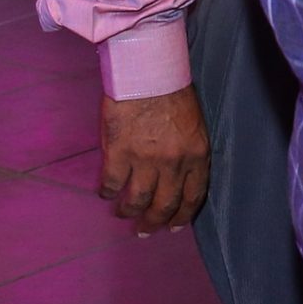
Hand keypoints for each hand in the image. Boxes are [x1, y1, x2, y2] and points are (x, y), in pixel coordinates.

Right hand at [99, 86, 209, 234]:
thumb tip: (177, 177)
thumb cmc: (172, 92)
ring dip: (129, 212)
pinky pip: (111, 184)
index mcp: (197, 154)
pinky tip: (105, 194)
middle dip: (154, 222)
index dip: (182, 215)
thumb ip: (188, 152)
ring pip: (137, 200)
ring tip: (123, 214)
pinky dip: (107, 193)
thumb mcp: (194, 125)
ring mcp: (146, 160)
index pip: (194, 196)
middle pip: (165, 204)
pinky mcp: (119, 153)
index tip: (173, 226)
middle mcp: (174, 162)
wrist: (147, 72)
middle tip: (145, 231)